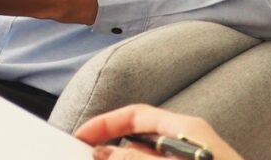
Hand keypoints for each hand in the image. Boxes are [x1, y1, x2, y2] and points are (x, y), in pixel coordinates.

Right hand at [74, 104, 241, 159]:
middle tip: (87, 157)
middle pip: (139, 139)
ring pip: (146, 158)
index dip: (105, 123)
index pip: (137, 115)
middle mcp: (189, 143)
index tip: (81, 137)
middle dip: (112, 149)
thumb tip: (104, 152)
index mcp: (187, 129)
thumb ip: (136, 159)